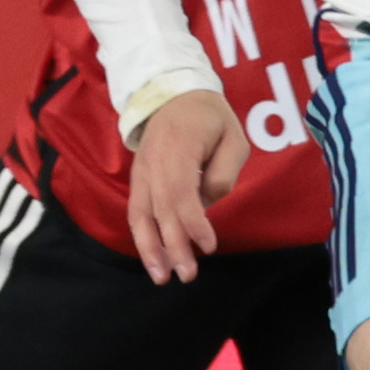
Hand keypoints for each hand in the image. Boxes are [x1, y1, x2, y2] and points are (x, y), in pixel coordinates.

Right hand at [127, 89, 246, 283]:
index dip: (193, 223)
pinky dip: (142, 236)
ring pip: (140, 214)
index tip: (208, 246)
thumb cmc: (210, 117)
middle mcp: (154, 162)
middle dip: (172, 246)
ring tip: (160, 276)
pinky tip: (152, 257)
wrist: (173, 93)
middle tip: (187, 275)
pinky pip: (136, 211)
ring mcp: (141, 170)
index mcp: (180, 147)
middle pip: (160, 209)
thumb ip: (224, 172)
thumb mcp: (233, 137)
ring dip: (149, 248)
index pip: (182, 192)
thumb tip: (207, 203)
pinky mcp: (137, 178)